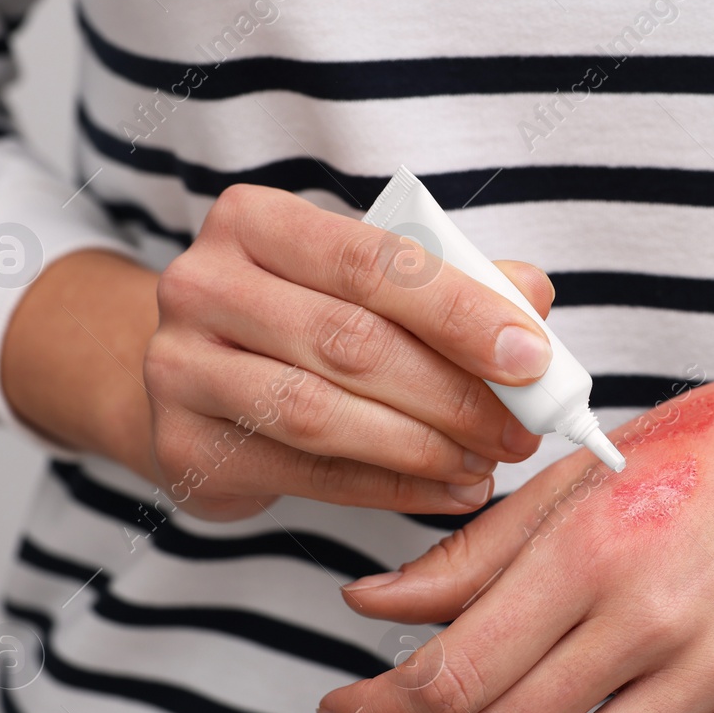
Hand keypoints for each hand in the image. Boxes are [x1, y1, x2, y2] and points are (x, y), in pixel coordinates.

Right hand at [3, 184, 558, 519]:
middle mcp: (203, 284)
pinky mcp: (183, 447)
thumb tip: (533, 295)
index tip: (532, 357)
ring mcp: (180, 368)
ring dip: (423, 447)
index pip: (372, 261)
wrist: (190, 379)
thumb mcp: (366, 283)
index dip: (460, 311)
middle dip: (454, 393)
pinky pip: (307, 474)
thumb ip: (450, 282)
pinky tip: (447, 491)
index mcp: (255, 221)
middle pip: (351, 342)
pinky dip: (390, 488)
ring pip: (323, 414)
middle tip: (522, 429)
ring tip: (486, 464)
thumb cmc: (299, 319)